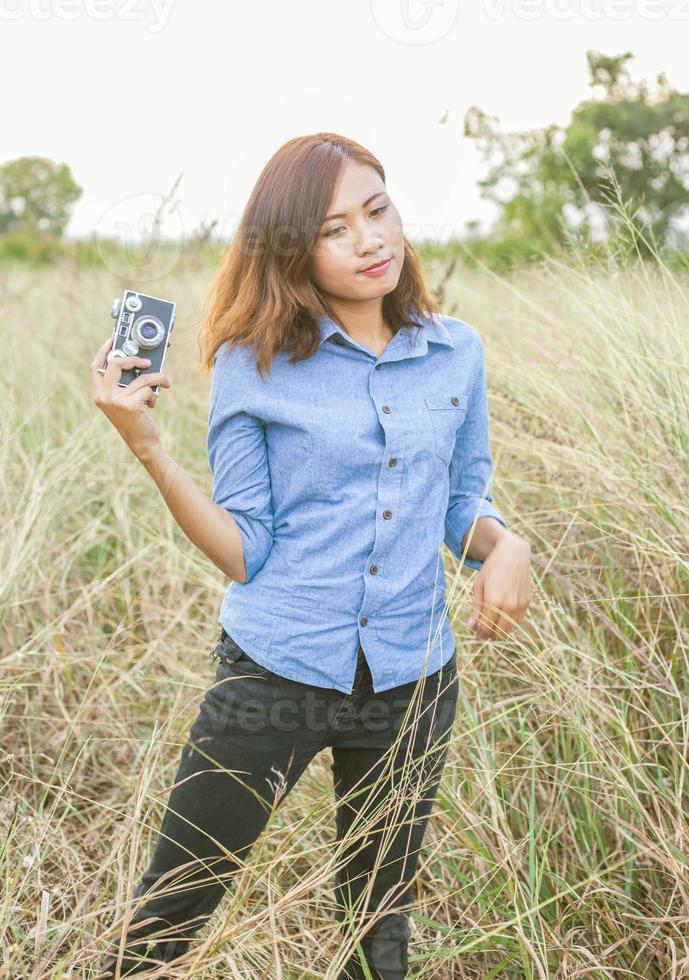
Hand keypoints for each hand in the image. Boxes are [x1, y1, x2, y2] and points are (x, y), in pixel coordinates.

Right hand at [90, 336, 170, 462]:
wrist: (143, 443)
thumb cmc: (135, 421)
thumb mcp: (125, 400)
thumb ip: (125, 384)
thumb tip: (138, 363)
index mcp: (99, 394)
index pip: (96, 367)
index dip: (103, 351)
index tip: (112, 340)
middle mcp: (103, 396)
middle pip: (116, 364)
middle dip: (134, 359)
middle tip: (147, 362)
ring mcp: (115, 400)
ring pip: (141, 377)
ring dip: (157, 379)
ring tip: (163, 384)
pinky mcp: (130, 404)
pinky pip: (148, 389)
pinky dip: (155, 394)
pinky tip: (152, 405)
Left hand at [467, 534, 531, 639]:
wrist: (513, 554)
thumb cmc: (492, 568)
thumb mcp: (479, 586)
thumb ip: (476, 608)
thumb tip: (471, 626)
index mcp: (493, 601)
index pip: (485, 627)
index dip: (478, 632)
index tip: (474, 631)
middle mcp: (508, 605)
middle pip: (497, 632)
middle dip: (488, 634)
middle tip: (481, 631)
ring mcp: (519, 605)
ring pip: (509, 629)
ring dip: (499, 631)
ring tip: (490, 626)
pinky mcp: (527, 603)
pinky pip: (518, 621)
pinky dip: (509, 624)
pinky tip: (501, 618)